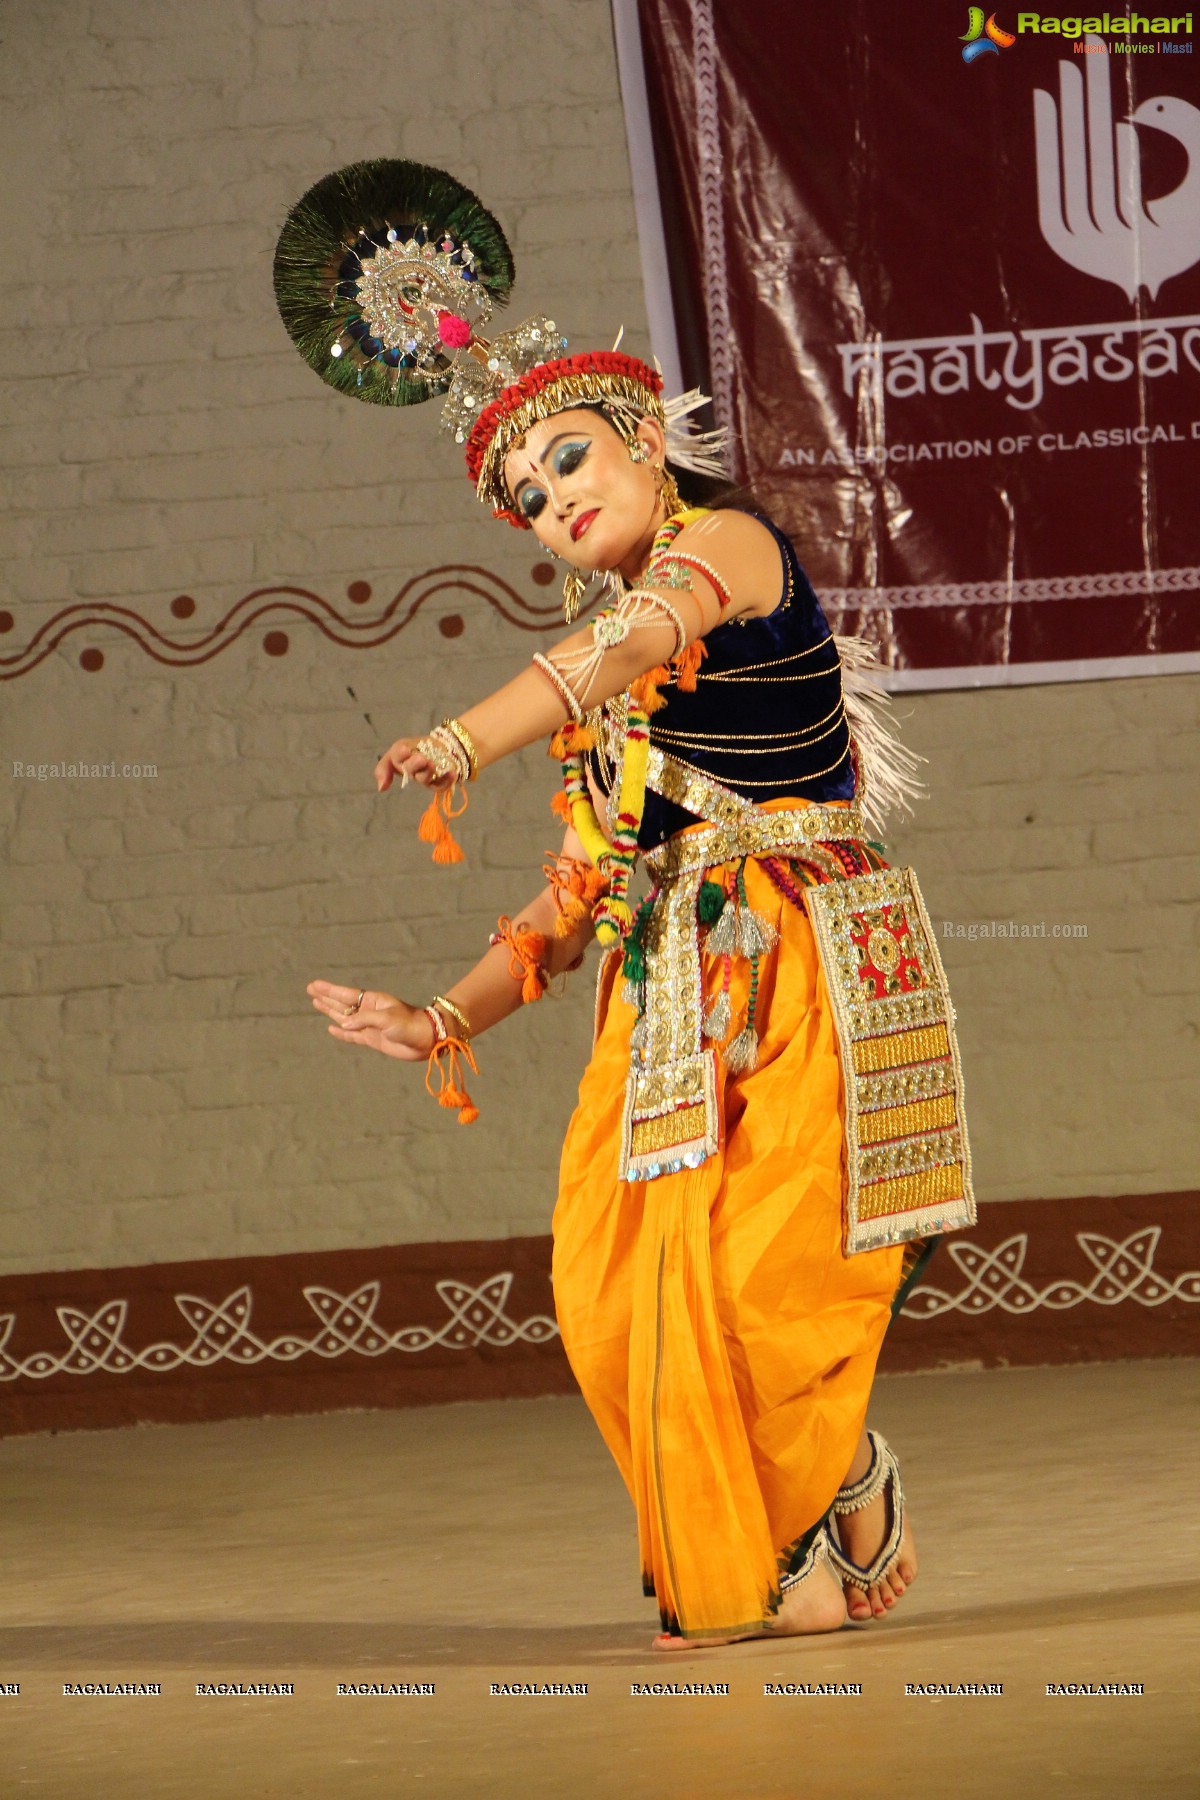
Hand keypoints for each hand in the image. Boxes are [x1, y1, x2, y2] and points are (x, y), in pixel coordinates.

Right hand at [307, 981, 434, 1060]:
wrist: (425, 1039)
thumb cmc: (409, 1024)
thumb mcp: (387, 1018)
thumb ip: (364, 1019)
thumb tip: (343, 1023)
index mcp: (373, 1001)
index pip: (346, 994)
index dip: (329, 990)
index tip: (315, 985)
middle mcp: (369, 1012)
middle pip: (342, 1003)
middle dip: (326, 997)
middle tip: (310, 990)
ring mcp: (369, 1025)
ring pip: (344, 1018)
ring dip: (330, 1011)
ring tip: (316, 1004)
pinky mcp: (372, 1039)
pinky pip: (352, 1035)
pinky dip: (341, 1032)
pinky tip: (332, 1028)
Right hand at [375, 738, 455, 793]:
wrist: (441, 748)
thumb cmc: (417, 748)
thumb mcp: (400, 746)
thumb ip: (386, 764)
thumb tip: (380, 788)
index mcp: (399, 764)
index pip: (394, 761)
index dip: (399, 756)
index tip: (405, 750)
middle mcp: (412, 773)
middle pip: (410, 771)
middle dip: (414, 764)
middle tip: (422, 758)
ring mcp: (426, 778)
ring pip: (424, 779)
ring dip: (428, 771)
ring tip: (432, 764)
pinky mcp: (439, 782)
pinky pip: (441, 785)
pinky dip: (447, 780)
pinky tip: (452, 773)